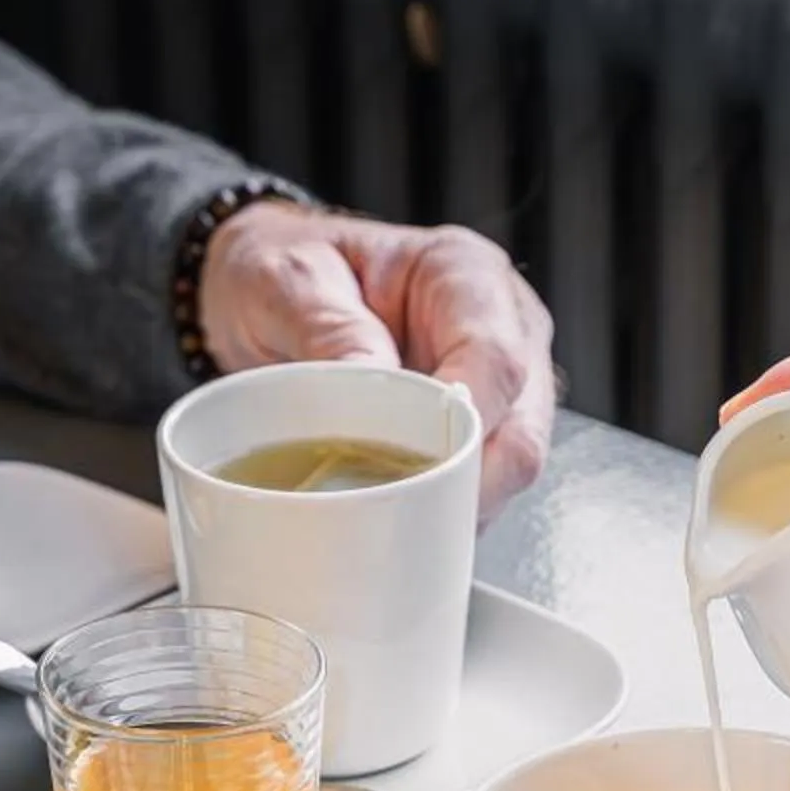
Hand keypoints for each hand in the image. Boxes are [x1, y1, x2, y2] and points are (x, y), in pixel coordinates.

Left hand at [198, 202, 554, 519]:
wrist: (267, 290)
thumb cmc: (284, 272)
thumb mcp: (287, 282)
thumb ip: (333, 333)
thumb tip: (379, 400)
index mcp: (463, 273)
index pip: (496, 359)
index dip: (466, 424)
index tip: (414, 467)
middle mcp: (502, 326)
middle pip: (522, 428)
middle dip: (468, 485)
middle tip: (398, 516)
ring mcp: (498, 382)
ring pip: (510, 466)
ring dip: (455, 503)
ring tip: (389, 518)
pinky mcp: (478, 428)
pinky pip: (481, 484)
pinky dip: (443, 509)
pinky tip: (398, 517)